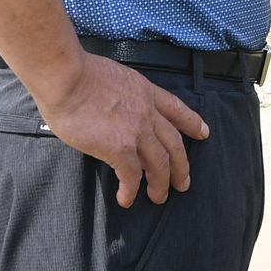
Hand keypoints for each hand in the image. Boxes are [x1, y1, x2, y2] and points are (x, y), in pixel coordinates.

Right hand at [39, 53, 209, 206]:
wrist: (66, 76)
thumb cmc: (77, 72)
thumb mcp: (113, 77)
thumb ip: (121, 94)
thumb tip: (113, 108)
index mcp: (145, 91)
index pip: (176, 109)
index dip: (192, 123)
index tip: (203, 132)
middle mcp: (146, 111)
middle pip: (174, 142)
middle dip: (182, 164)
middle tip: (184, 180)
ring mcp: (136, 130)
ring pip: (160, 163)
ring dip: (161, 183)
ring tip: (159, 197)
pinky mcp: (120, 147)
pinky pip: (131, 176)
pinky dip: (131, 190)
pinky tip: (127, 198)